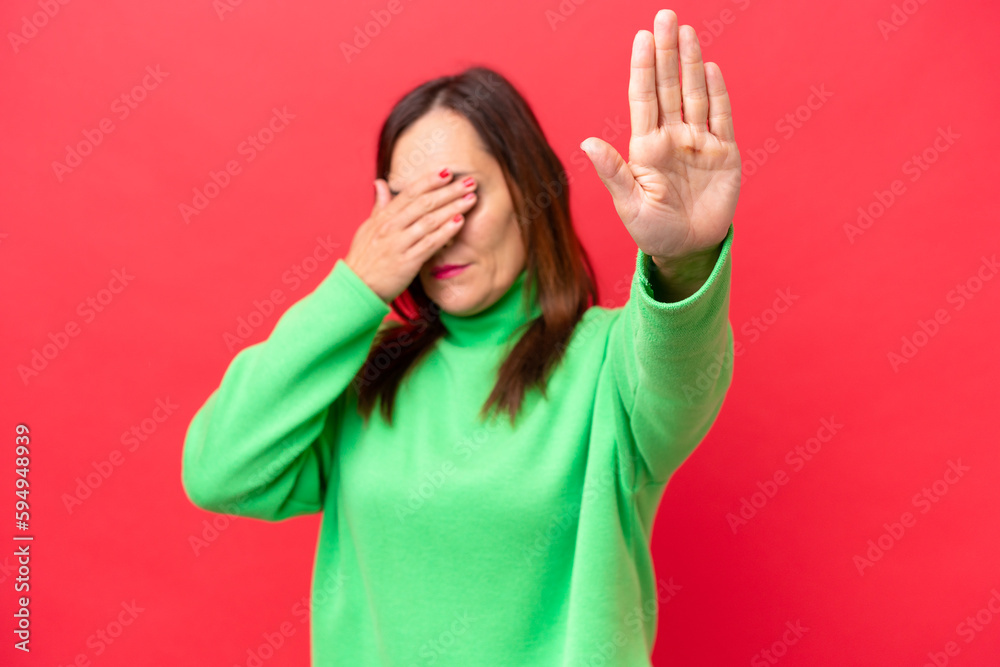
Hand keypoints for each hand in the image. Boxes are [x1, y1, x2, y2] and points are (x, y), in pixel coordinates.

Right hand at [344, 170, 478, 302]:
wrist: (356, 287)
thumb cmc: (364, 259)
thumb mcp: (368, 228)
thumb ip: (379, 206)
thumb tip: (380, 183)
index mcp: (383, 217)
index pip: (410, 193)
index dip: (430, 181)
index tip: (448, 172)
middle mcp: (391, 227)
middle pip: (424, 203)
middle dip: (449, 191)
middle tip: (470, 181)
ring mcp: (398, 244)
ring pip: (429, 221)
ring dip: (453, 207)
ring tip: (471, 198)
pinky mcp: (407, 262)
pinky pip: (429, 243)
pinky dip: (446, 231)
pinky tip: (460, 221)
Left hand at [581, 9, 739, 262]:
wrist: (687, 251)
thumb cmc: (653, 231)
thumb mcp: (629, 205)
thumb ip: (613, 172)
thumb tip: (586, 143)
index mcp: (645, 148)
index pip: (643, 99)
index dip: (643, 68)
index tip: (641, 37)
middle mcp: (671, 138)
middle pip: (668, 87)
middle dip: (666, 52)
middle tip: (665, 16)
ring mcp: (698, 143)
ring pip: (694, 94)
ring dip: (691, 63)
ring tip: (686, 32)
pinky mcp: (723, 154)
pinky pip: (721, 117)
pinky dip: (717, 93)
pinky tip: (711, 69)